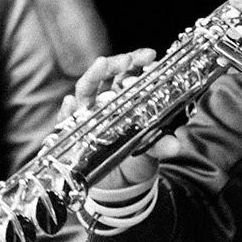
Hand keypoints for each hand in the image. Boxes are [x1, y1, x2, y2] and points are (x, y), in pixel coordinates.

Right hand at [61, 49, 182, 162]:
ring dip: (93, 75)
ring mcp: (90, 114)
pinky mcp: (77, 130)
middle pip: (108, 74)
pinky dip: (67, 110)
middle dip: (117, 63)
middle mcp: (108, 101)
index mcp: (127, 98)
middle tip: (127, 59)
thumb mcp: (153, 149)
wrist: (123, 184)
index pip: (131, 73)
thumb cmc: (138, 158)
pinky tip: (71, 103)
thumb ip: (161, 144)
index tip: (149, 57)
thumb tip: (173, 146)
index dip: (138, 62)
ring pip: (88, 89)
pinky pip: (68, 118)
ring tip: (101, 65)